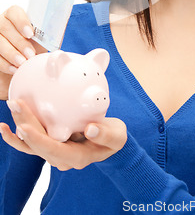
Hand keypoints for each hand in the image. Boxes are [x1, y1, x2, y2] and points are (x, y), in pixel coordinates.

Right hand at [0, 5, 46, 99]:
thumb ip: (49, 31)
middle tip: (30, 54)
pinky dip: (5, 64)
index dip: (21, 22)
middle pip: (4, 28)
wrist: (25, 62)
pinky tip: (15, 69)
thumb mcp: (42, 37)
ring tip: (23, 63)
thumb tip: (61, 26)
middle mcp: (2, 23)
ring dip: (11, 54)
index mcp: (15, 15)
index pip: (14, 12)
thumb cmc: (34, 45)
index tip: (30, 33)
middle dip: (19, 42)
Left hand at [0, 99, 126, 170]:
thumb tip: (90, 130)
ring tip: (11, 107)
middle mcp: (61, 158)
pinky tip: (5, 126)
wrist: (110, 142)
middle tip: (16, 103)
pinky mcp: (50, 144)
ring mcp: (54, 152)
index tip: (25, 127)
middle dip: (25, 124)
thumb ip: (105, 134)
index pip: (54, 150)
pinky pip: (31, 142)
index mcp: (77, 158)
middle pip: (38, 144)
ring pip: (32, 142)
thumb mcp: (116, 136)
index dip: (37, 140)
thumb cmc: (113, 138)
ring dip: (20, 124)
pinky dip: (17, 136)